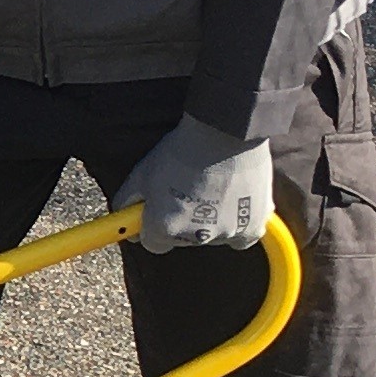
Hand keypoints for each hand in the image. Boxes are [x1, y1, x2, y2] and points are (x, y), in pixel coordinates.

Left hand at [116, 117, 272, 255]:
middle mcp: (195, 236)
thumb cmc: (182, 149)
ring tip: (216, 188)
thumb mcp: (142, 173)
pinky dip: (240, 224)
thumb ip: (127, 201)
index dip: (154, 228)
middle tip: (191, 190)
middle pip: (184, 240)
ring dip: (213, 220)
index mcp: (165, 228)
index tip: (160, 212)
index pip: (153, 244)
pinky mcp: (252, 226)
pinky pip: (244, 235)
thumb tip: (123, 218)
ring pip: (214, 235)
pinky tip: (236, 202)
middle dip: (183, 221)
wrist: (226, 132)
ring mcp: (226, 233)